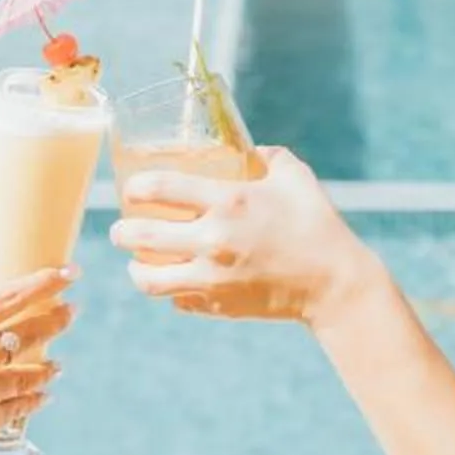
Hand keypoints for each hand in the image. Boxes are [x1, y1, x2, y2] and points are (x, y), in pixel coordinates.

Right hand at [0, 267, 72, 454]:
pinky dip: (36, 397)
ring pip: (35, 372)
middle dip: (58, 318)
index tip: (70, 272)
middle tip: (71, 311)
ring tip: (56, 363)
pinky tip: (42, 392)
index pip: (11, 297)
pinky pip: (25, 405)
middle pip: (33, 331)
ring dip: (51, 366)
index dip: (45, 283)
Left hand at [109, 147, 383, 324]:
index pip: (161, 188)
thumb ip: (266, 156)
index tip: (131, 189)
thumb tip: (247, 148)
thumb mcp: (294, 177)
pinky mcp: (218, 305)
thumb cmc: (317, 224)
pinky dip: (172, 292)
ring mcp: (213, 278)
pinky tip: (175, 282)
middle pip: (141, 236)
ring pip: (149, 279)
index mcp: (229, 201)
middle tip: (121, 230)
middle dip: (121, 232)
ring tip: (136, 263)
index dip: (136, 187)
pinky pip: (178, 300)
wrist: (334, 284)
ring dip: (136, 269)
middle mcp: (213, 240)